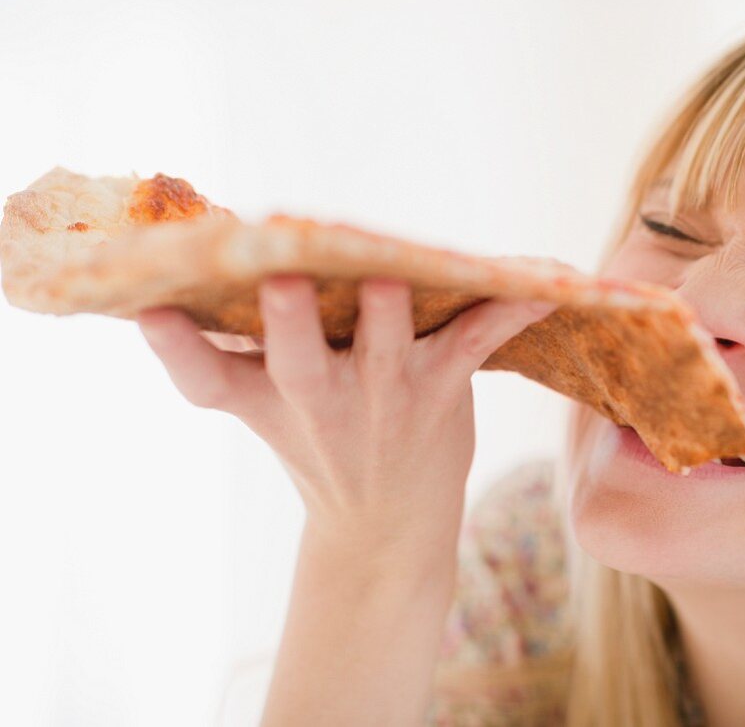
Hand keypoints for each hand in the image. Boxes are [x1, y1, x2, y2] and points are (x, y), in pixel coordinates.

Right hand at [136, 275, 555, 566]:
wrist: (387, 524)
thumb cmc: (318, 442)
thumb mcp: (259, 402)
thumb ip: (222, 349)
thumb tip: (183, 275)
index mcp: (266, 395)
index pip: (205, 377)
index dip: (174, 347)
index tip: (147, 310)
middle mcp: (321, 397)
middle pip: (295, 363)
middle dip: (288, 324)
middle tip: (282, 283)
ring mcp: (385, 395)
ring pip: (386, 348)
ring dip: (388, 315)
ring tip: (390, 278)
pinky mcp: (442, 388)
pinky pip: (476, 341)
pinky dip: (509, 312)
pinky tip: (542, 286)